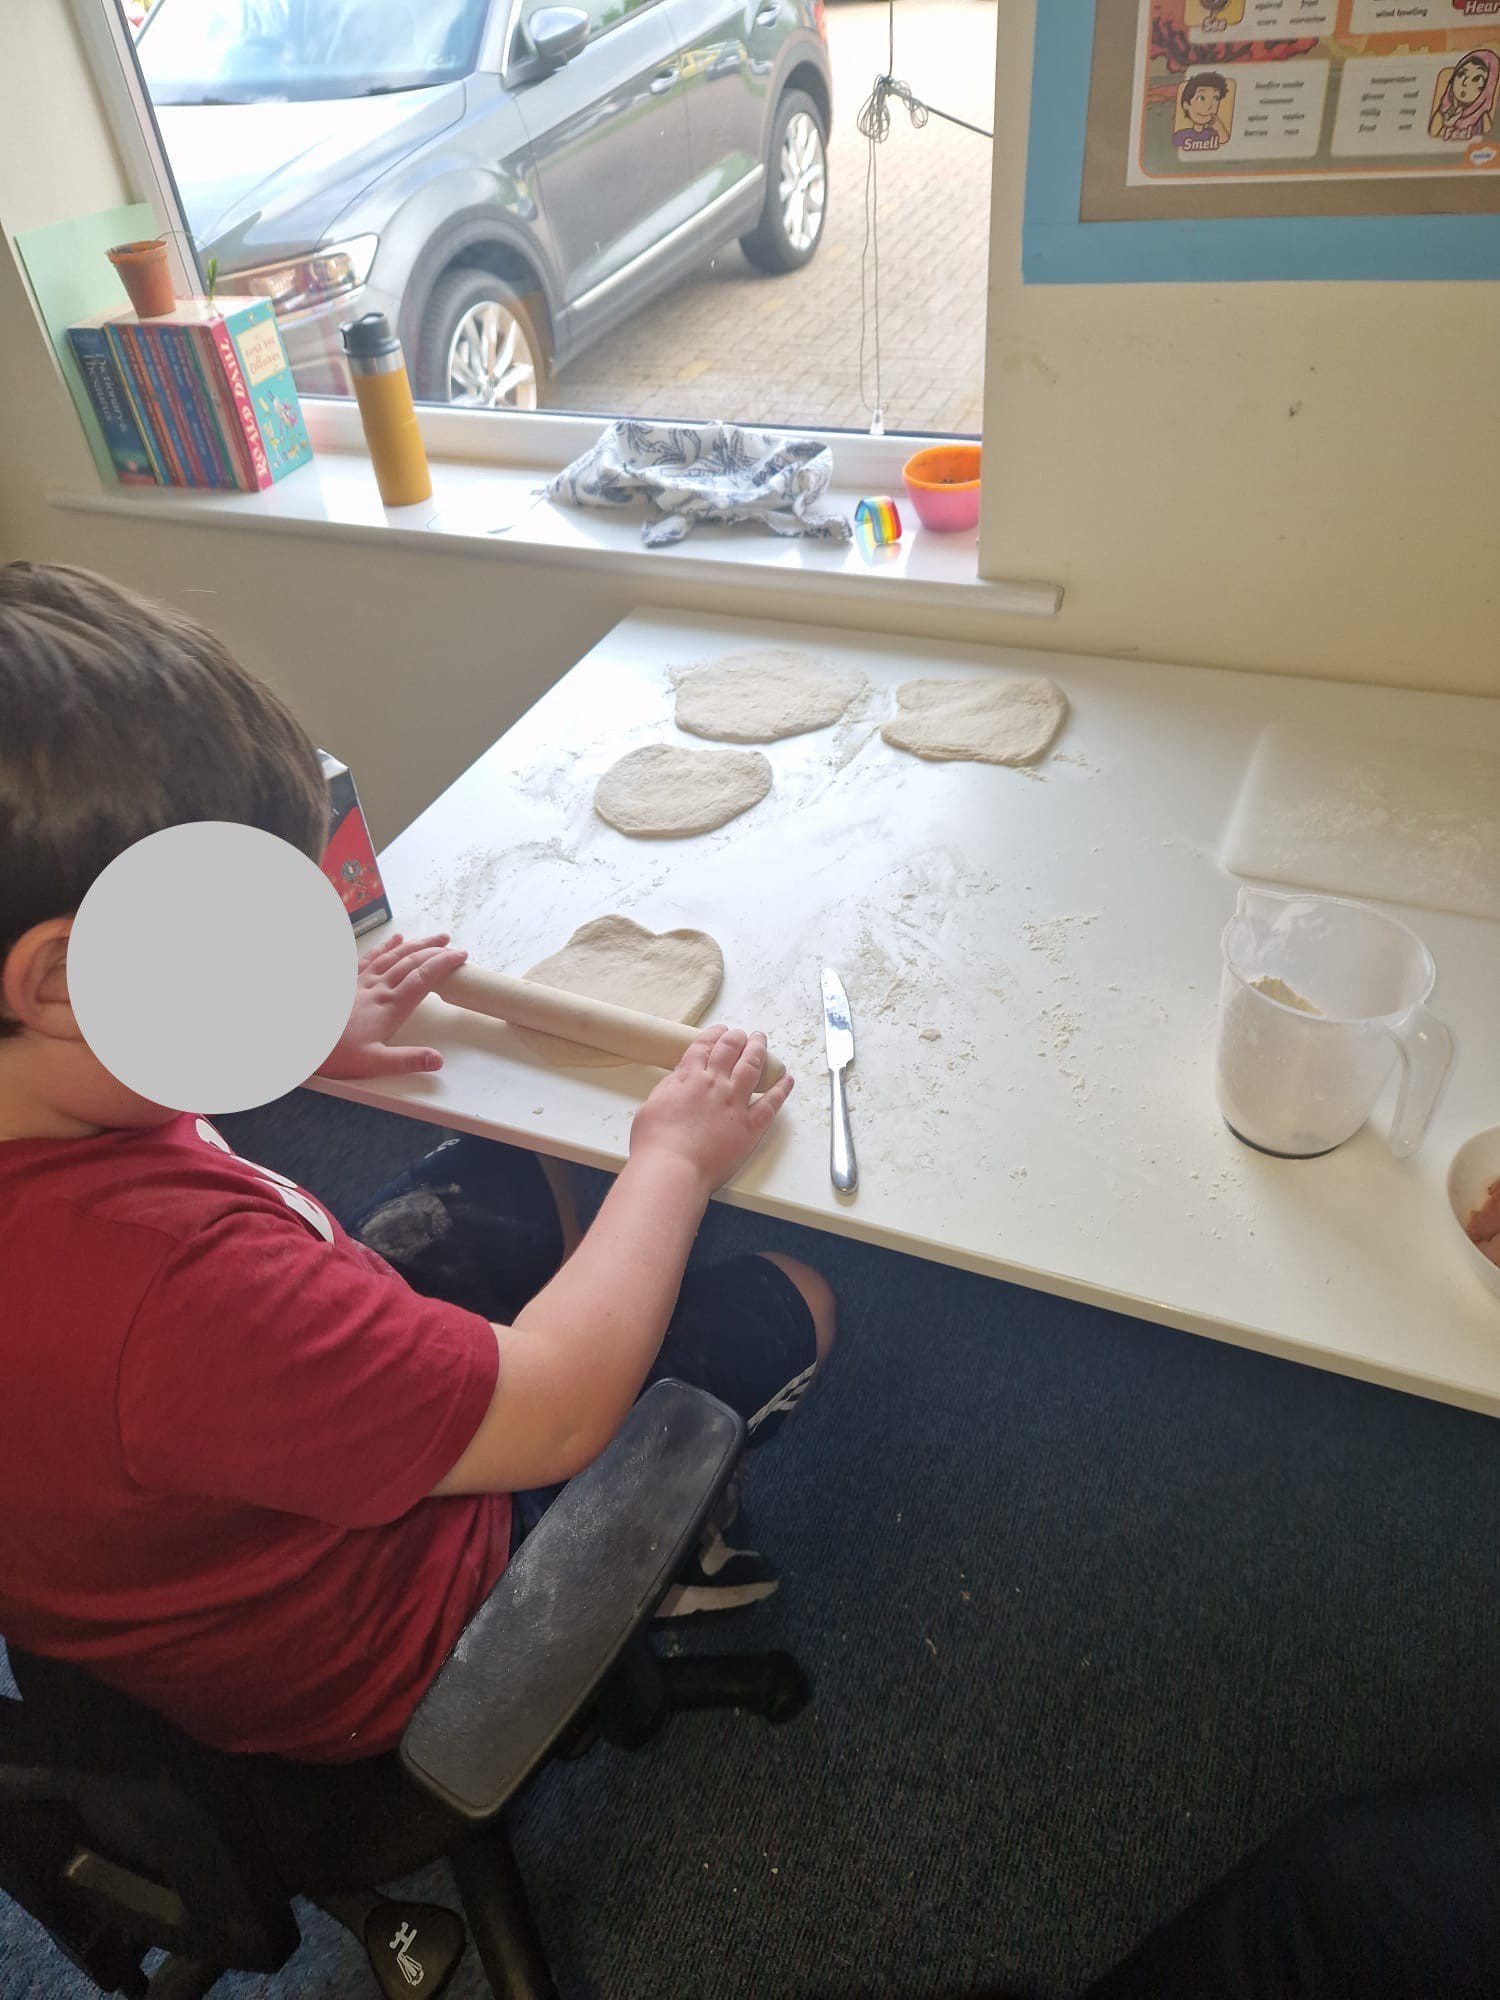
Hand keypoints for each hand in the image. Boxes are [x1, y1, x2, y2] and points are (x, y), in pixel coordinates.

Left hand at [318, 932, 466, 1079]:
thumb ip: (407, 1060)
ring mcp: (361, 982)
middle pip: (411, 961)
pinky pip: (369, 957)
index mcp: (390, 1007)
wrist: (301, 1040)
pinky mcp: (347, 982)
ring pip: (393, 956)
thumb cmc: (336, 1054)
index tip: (461, 956)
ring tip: (433, 938)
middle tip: (453, 945)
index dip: (444, 964)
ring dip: (415, 945)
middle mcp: (378, 988)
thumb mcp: (374, 1064)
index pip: (423, 978)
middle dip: (434, 950)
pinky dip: (385, 947)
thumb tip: (438, 1060)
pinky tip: (394, 939)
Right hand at [630, 1026, 793, 1192]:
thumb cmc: (655, 1143)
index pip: (705, 1045)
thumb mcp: (652, 1104)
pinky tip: (787, 1080)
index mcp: (689, 1077)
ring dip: (759, 1050)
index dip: (715, 1034)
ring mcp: (735, 1104)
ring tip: (761, 1040)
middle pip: (731, 1049)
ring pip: (752, 1067)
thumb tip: (680, 1078)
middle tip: (743, 1034)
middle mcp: (715, 1084)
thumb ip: (670, 1087)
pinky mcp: (750, 1127)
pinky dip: (781, 1090)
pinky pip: (771, 1103)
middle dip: (738, 1038)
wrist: (672, 1168)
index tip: (721, 1030)